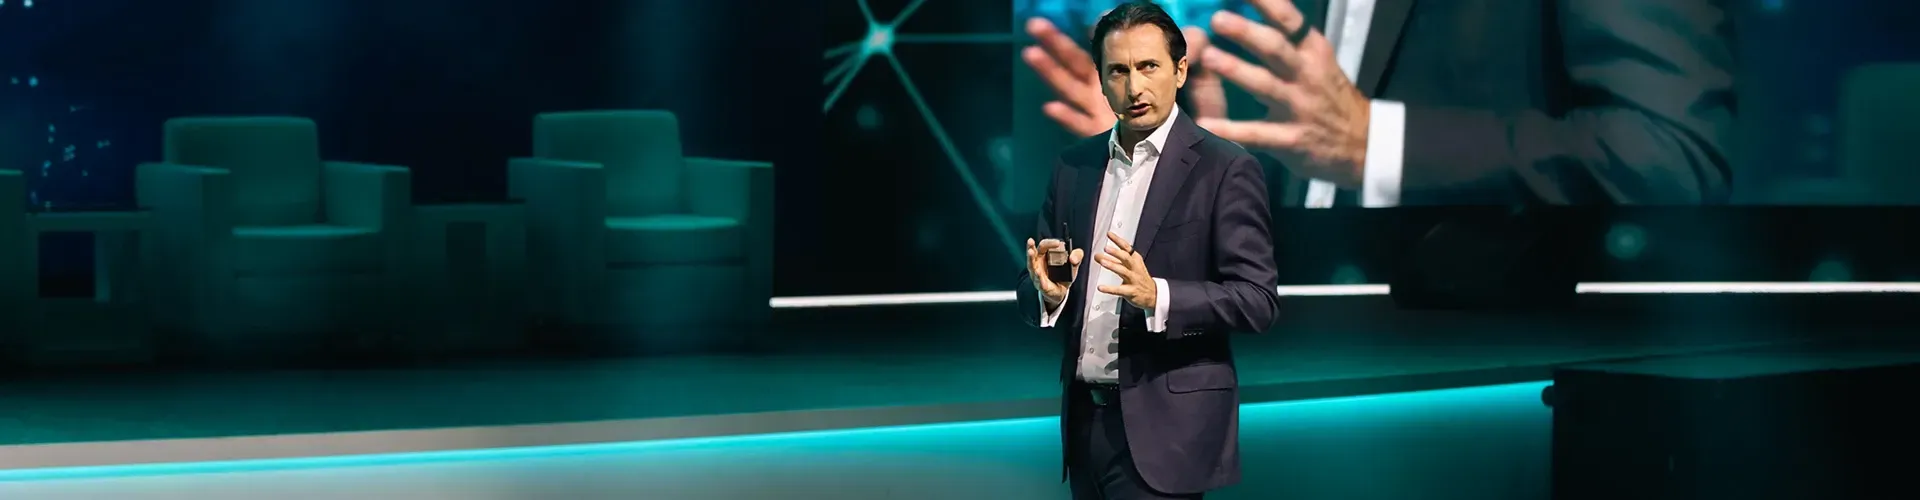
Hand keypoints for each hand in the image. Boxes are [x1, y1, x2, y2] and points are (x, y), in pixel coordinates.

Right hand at [1022, 19, 1229, 136]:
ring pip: (1068, 86)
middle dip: (1053, 43)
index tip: (1093, 22)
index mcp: (1119, 72)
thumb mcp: (1177, 85)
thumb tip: (1200, 35)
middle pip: (1073, 61)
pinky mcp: (1097, 131)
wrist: (1158, 150)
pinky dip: (1064, 115)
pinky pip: (1078, 123)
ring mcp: (1095, 109)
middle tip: (1033, 25)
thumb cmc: (1167, 114)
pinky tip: (1051, 107)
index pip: (1105, 49)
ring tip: (1029, 52)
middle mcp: (1101, 87)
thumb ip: (1187, 61)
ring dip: (1048, 69)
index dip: (1098, 36)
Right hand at [1027, 237, 1083, 307]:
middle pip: (1032, 253)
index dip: (1050, 242)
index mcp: (1045, 255)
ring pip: (1032, 266)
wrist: (1062, 290)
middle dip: (1030, 247)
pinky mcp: (1041, 285)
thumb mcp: (1073, 263)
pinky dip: (1039, 277)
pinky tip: (1038, 273)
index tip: (1058, 243)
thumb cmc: (1063, 274)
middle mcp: (1038, 263)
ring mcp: (1037, 274)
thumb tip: (1073, 258)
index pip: (1044, 245)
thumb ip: (1077, 256)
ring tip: (1031, 252)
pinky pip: (1039, 281)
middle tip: (1030, 241)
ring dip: (1031, 259)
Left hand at [1093, 232, 1156, 310]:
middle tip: (1105, 248)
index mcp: (1135, 259)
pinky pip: (1119, 290)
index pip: (1126, 247)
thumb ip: (1114, 260)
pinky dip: (1109, 289)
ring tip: (1102, 262)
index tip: (1109, 234)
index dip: (1118, 240)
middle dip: (1116, 252)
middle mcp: (1135, 268)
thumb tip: (1098, 256)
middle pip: (1126, 257)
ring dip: (1112, 265)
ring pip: (1123, 271)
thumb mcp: (1129, 266)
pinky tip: (1101, 287)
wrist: (1153, 294)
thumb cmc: (1139, 278)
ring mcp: (1133, 279)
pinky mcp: (1131, 291)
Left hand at [1197, 1, 1371, 187]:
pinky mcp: (1292, 139)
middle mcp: (1306, 74)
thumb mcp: (1316, 58)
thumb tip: (1253, 9)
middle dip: (1246, 33)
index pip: (1288, 19)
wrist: (1363, 142)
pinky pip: (1258, 133)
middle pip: (1275, 48)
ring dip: (1237, 70)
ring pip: (1265, 86)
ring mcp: (1299, 107)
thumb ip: (1287, 37)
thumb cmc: (1328, 93)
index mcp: (1311, 50)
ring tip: (1209, 58)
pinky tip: (1208, 122)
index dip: (1265, 3)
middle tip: (1218, 19)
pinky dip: (1232, 129)